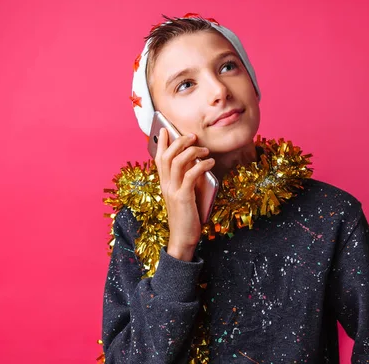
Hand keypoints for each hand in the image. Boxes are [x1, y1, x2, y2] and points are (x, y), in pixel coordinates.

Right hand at [155, 128, 214, 261]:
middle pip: (167, 155)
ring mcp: (173, 191)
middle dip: (179, 142)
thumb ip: (185, 180)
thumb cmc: (186, 217)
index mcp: (164, 184)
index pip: (159, 158)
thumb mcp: (183, 195)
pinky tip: (210, 163)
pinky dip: (201, 165)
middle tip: (192, 136)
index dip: (161, 142)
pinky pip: (190, 175)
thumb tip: (195, 163)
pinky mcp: (183, 198)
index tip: (166, 128)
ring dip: (192, 151)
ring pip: (177, 162)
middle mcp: (166, 185)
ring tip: (204, 150)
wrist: (182, 239)